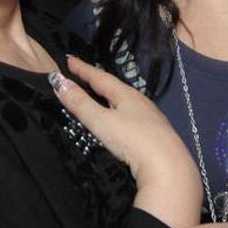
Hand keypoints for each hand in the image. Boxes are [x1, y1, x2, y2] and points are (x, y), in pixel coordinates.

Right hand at [50, 56, 200, 227]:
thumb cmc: (133, 140)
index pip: (100, 77)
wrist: (169, 168)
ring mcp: (150, 118)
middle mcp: (140, 102)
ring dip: (109, 97)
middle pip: (114, 87)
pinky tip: (119, 121)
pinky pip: (131, 116)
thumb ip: (80, 103)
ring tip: (98, 96)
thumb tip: (59, 82)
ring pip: (124, 102)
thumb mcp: (101, 121)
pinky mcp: (155, 135)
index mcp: (127, 95)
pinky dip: (118, 112)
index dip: (83, 69)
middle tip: (81, 75)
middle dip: (97, 81)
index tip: (68, 60)